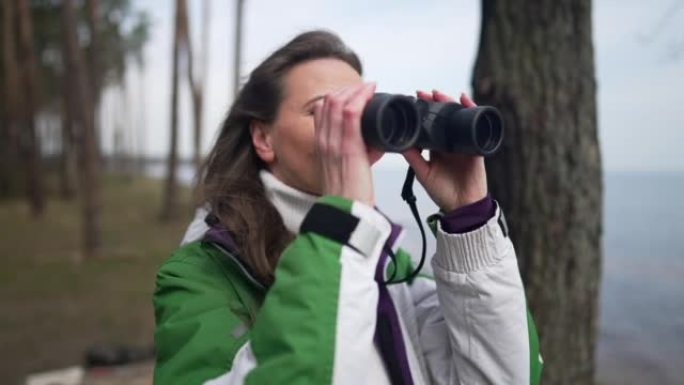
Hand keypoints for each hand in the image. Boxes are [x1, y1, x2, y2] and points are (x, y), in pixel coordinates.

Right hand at [313, 82, 376, 205]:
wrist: (346, 211)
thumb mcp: (344, 169)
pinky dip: (361, 97)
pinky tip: (370, 91)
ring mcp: (334, 142)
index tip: (353, 94)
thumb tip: (374, 143)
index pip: (321, 110)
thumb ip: (355, 153)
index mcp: (321, 145)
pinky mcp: (349, 146)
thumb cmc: (348, 194)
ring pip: (338, 102)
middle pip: (328, 102)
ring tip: (369, 87)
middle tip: (364, 88)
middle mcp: (324, 141)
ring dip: (355, 90)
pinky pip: (351, 113)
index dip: (336, 97)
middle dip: (347, 90)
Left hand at [401, 90, 487, 211]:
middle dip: (436, 103)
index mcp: (437, 147)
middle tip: (425, 93)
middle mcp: (450, 142)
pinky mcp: (476, 146)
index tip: (414, 99)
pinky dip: (472, 110)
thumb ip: (413, 158)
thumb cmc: (442, 192)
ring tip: (440, 95)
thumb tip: (398, 142)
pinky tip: (465, 100)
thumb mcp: (423, 173)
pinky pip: (476, 125)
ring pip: (458, 117)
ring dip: (451, 103)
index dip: (423, 111)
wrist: (462, 206)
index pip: (430, 124)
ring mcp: (464, 143)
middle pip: (444, 116)